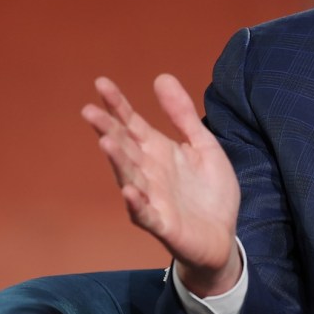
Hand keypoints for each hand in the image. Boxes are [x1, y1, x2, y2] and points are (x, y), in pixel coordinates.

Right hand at [83, 74, 241, 295]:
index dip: (117, 105)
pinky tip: (129, 191)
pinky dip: (136, 203)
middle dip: (107, 129)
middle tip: (89, 111)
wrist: (223, 237)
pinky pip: (145, 213)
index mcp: (158, 151)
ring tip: (106, 142)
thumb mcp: (203, 145)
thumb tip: (161, 77)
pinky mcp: (162, 224)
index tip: (101, 83)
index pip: (131, 124)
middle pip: (124, 147)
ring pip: (129, 177)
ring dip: (117, 161)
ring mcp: (152, 198)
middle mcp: (149, 172)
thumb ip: (182, 114)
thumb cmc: (210, 192)